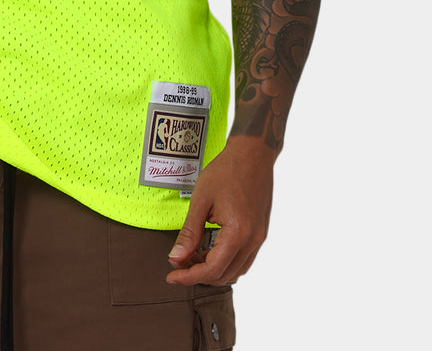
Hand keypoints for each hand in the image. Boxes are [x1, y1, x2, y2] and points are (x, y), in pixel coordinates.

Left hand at [165, 135, 274, 286]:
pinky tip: (209, 249)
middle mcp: (252, 241)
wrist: (252, 154)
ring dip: (213, 269)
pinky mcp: (260, 233)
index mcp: (238, 233)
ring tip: (192, 255)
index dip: (189, 276)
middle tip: (178, 262)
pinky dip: (225, 261)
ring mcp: (259, 238)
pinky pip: (243, 259)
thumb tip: (176, 258)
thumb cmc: (225, 171)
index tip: (171, 275)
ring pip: (235, 271)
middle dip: (198, 274)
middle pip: (224, 275)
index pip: (212, 270)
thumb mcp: (201, 200)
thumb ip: (189, 232)